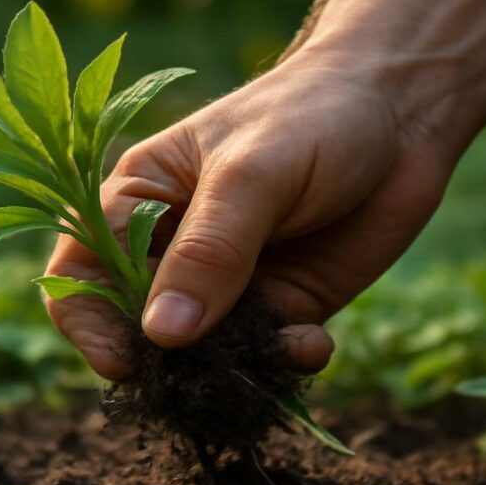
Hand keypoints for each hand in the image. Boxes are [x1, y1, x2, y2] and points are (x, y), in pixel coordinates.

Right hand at [45, 46, 452, 379]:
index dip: (90, 323)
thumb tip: (162, 335)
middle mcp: (174, 250)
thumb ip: (209, 251)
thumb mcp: (253, 174)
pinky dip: (281, 364)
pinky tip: (312, 344)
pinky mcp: (280, 306)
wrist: (403, 113)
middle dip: (169, 361)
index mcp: (139, 201)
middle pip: (137, 328)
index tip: (125, 361)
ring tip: (281, 349)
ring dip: (231, 371)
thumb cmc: (312, 115)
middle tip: (214, 370)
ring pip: (202, 354)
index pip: (82, 274)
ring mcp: (227, 283)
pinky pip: (262, 356)